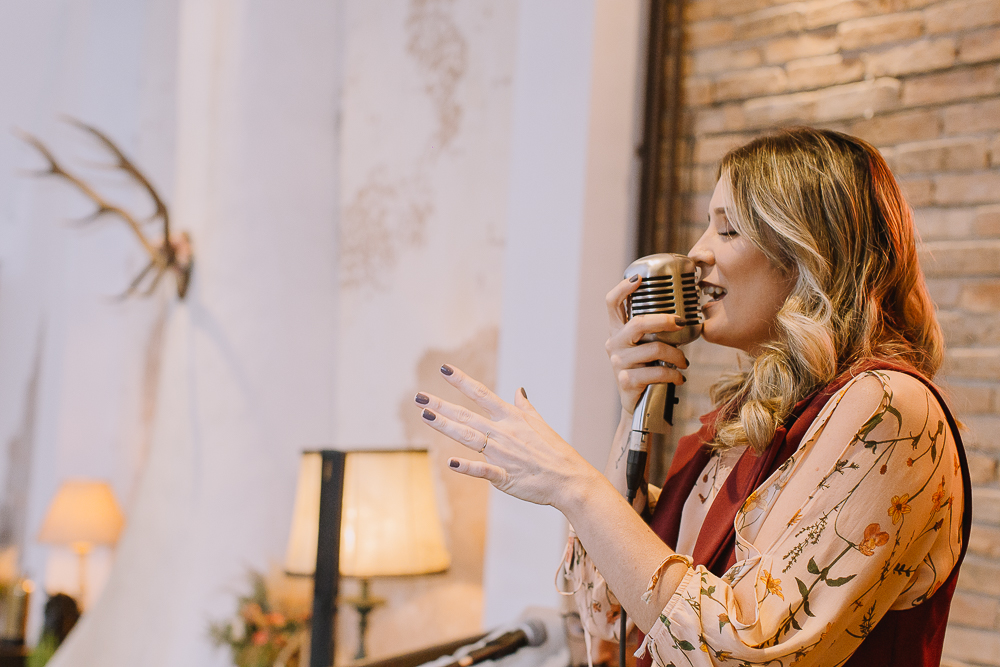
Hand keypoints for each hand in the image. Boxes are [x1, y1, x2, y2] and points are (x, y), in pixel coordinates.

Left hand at [415, 364, 599, 507]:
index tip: (443, 369)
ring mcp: (502, 455)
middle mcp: (503, 433)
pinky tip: (450, 462)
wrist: (569, 478)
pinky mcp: (504, 477)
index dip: (461, 381)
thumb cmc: (555, 451)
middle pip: (467, 416)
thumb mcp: (539, 423)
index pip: (481, 394)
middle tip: (419, 397)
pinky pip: (483, 470)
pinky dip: (467, 467)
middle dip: (441, 405)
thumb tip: (519, 390)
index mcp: (511, 418)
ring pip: (469, 437)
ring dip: (446, 426)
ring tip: (425, 415)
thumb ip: (524, 406)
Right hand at [605, 276, 688, 413]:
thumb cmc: (646, 369)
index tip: (639, 277)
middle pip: (638, 323)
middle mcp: (614, 344)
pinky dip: (674, 374)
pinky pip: (657, 372)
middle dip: (664, 320)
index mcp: (617, 331)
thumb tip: (681, 311)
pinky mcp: (626, 381)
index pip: (612, 303)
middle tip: (681, 322)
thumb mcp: (644, 346)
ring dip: (676, 355)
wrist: (638, 404)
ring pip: (654, 349)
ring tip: (684, 361)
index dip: (623, 288)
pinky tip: (680, 377)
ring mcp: (619, 362)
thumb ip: (652, 330)